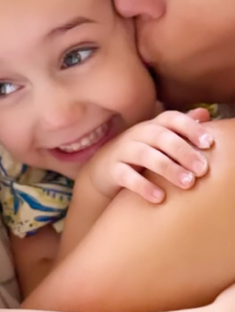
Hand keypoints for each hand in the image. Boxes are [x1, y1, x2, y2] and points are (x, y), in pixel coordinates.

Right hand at [86, 108, 212, 203]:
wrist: (103, 169)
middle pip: (160, 136)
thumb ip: (181, 128)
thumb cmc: (140, 154)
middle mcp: (137, 134)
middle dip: (183, 151)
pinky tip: (159, 197)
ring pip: (144, 154)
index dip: (190, 128)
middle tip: (202, 169)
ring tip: (187, 183)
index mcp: (152, 126)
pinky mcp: (112, 170)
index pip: (171, 118)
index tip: (208, 143)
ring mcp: (122, 151)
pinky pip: (126, 176)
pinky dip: (142, 186)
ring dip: (167, 168)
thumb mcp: (159, 140)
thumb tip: (204, 113)